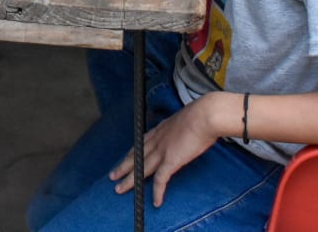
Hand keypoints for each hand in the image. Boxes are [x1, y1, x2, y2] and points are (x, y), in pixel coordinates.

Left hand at [111, 94, 226, 206]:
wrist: (205, 116)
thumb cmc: (201, 115)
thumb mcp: (184, 119)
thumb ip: (180, 128)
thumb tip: (185, 131)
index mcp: (160, 130)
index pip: (141, 143)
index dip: (131, 153)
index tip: (124, 159)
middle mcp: (157, 141)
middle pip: (135, 157)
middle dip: (123, 167)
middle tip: (112, 176)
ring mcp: (162, 151)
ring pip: (141, 169)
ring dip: (129, 181)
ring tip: (119, 189)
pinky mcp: (171, 161)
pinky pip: (160, 180)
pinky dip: (157, 192)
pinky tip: (156, 202)